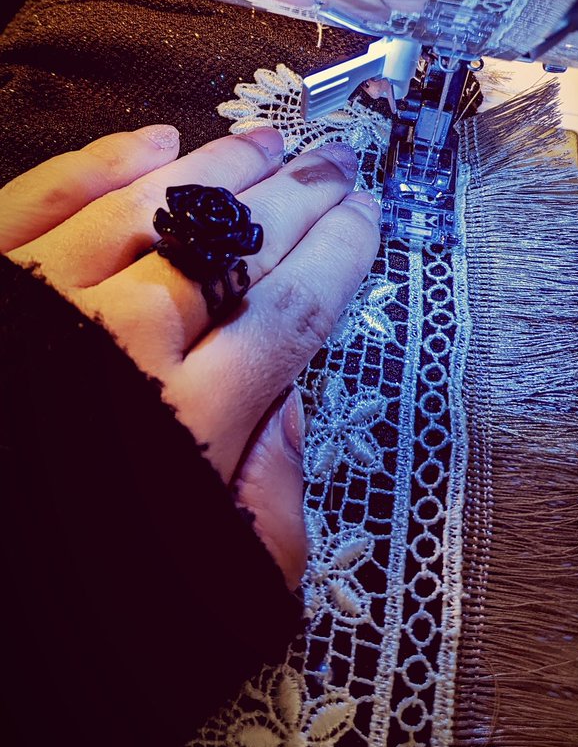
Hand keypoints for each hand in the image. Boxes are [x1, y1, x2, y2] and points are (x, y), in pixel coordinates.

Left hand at [0, 123, 380, 587]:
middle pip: (235, 248)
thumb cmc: (71, 605)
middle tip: (337, 160)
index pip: (290, 311)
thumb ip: (268, 510)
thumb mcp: (204, 593)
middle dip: (299, 198)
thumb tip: (289, 411)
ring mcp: (43, 301)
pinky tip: (155, 141)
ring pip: (152, 206)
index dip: (339, 254)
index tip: (365, 217)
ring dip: (219, 167)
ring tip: (266, 142)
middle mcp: (119, 344)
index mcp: (185, 422)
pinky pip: (47, 196)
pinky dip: (103, 163)